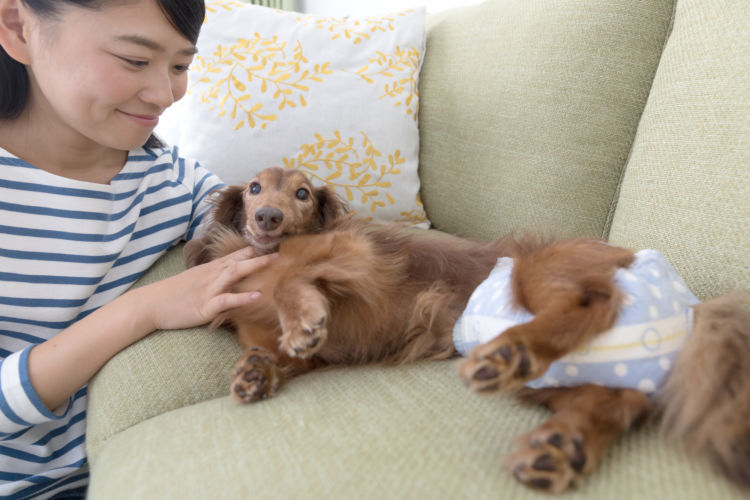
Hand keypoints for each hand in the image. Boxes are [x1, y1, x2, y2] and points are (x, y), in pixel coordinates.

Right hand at [137, 246, 276, 330]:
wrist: (150, 304)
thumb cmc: (171, 295)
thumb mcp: (193, 280)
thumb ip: (210, 277)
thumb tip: (224, 275)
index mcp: (209, 270)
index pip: (233, 256)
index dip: (251, 250)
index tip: (268, 244)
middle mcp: (211, 276)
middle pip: (238, 261)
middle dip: (259, 256)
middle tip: (278, 251)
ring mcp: (209, 289)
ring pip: (234, 274)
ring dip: (254, 267)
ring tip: (272, 262)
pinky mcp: (206, 306)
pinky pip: (227, 300)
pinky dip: (242, 297)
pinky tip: (256, 295)